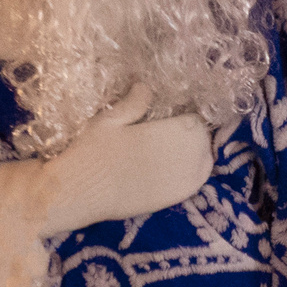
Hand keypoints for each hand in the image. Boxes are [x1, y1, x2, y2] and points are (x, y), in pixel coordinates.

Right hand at [37, 86, 214, 231]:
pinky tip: (174, 168)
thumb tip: (146, 85)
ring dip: (194, 154)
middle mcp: (186, 158)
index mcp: (174, 132)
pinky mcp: (174, 201)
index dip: (185, 115)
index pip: (196, 119)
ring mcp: (182, 182)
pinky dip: (191, 173)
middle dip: (191, 134)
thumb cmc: (94, 151)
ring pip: (204, 162)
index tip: (173, 115)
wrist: (82, 192)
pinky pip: (195, 183)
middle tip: (172, 131)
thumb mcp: (111, 118)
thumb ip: (135, 102)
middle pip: (203, 141)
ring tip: (174, 150)